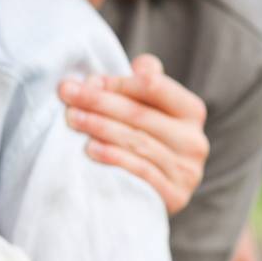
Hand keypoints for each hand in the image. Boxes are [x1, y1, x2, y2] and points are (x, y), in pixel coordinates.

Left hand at [59, 53, 207, 214]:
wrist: (156, 193)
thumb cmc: (147, 141)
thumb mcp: (149, 110)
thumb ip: (142, 85)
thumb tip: (136, 64)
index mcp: (191, 111)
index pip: (153, 87)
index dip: (118, 82)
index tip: (86, 80)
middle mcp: (194, 140)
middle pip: (140, 115)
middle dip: (99, 102)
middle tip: (67, 94)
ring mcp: (187, 170)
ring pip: (137, 142)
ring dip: (100, 127)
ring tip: (72, 119)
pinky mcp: (175, 195)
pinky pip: (140, 171)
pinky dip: (113, 158)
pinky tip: (90, 149)